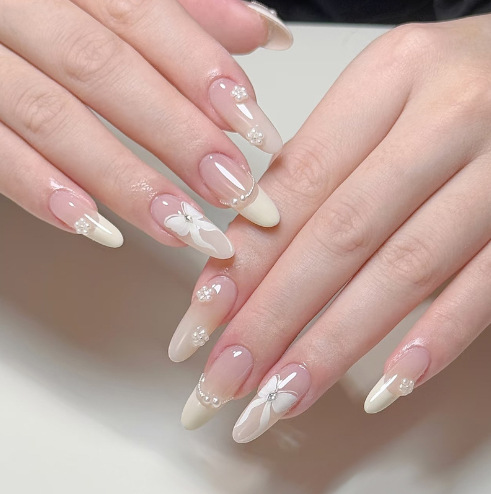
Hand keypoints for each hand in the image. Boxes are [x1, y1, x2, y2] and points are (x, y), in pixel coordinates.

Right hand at [0, 0, 290, 255]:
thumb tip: (262, 31)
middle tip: (234, 191)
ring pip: (52, 117)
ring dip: (124, 180)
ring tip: (183, 226)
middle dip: (177, 136)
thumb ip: (187, 12)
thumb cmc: (44, 7)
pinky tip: (95, 226)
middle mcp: (21, 6)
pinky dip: (40, 189)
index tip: (256, 130)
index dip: (203, 75)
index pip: (143, 16)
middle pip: (103, 70)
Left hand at [170, 14, 490, 439]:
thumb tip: (247, 255)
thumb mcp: (381, 100)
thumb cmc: (452, 86)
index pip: (295, 186)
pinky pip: (484, 287)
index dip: (243, 262)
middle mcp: (445, 116)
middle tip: (224, 378)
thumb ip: (320, 168)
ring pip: (403, 271)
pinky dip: (433, 340)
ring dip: (333, 345)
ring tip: (279, 397)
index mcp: (389, 77)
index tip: (201, 322)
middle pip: (340, 236)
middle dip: (272, 318)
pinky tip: (385, 385)